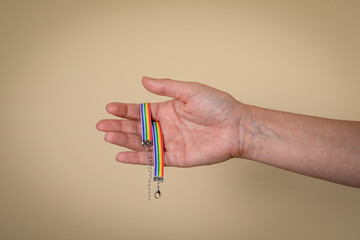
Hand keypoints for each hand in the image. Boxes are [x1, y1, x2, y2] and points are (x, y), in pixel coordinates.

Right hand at [96, 77, 244, 166]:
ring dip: (124, 140)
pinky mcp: (177, 158)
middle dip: (119, 126)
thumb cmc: (218, 105)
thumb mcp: (190, 90)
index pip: (141, 110)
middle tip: (101, 125)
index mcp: (168, 110)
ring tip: (108, 136)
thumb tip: (144, 80)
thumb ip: (166, 87)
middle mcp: (167, 127)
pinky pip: (154, 159)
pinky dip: (137, 158)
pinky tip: (121, 156)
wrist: (237, 127)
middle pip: (137, 127)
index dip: (125, 109)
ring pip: (142, 142)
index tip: (110, 108)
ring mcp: (171, 142)